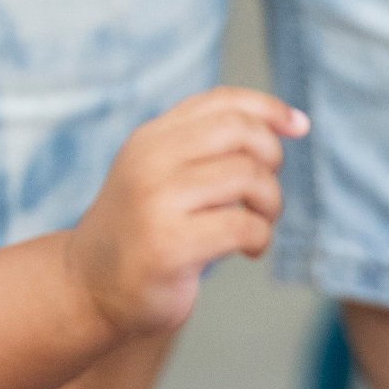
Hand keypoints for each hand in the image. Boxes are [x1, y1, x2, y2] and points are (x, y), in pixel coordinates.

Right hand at [65, 88, 306, 338]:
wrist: (88, 287)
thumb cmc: (142, 231)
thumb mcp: (160, 174)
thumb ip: (203, 147)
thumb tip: (287, 122)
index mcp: (150, 138)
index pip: (221, 101)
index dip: (269, 107)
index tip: (300, 125)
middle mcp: (149, 161)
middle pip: (240, 131)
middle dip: (272, 157)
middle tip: (265, 191)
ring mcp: (156, 201)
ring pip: (248, 176)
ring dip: (271, 203)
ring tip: (260, 223)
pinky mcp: (169, 245)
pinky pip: (244, 226)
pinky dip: (260, 238)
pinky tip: (249, 250)